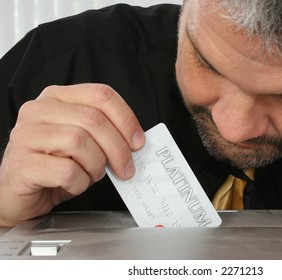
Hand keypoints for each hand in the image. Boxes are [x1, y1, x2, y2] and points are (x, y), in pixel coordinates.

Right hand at [0, 84, 144, 226]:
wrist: (19, 193)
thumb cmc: (54, 165)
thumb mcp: (83, 141)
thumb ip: (103, 133)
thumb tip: (135, 142)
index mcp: (58, 98)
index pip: (101, 94)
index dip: (126, 119)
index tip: (138, 142)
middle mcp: (39, 110)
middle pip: (94, 120)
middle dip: (118, 148)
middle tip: (125, 168)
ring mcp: (26, 135)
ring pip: (80, 142)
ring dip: (96, 165)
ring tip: (91, 175)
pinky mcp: (22, 163)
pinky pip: (66, 170)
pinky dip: (80, 183)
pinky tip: (74, 185)